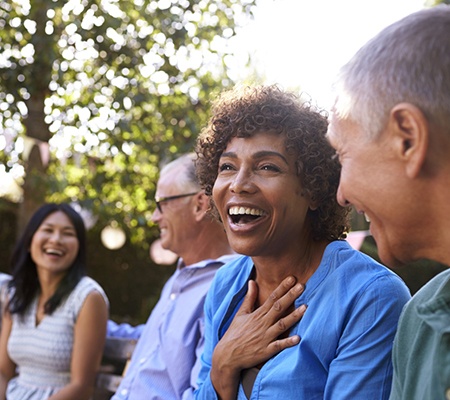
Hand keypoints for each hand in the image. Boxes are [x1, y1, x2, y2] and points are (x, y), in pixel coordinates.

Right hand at [211, 276, 305, 398]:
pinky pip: (279, 346)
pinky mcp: (266, 351)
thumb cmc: (235, 333)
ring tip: (305, 308)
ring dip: (293, 316)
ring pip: (282, 325)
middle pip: (279, 307)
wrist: (228, 355)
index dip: (282, 287)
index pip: (272, 298)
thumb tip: (252, 281)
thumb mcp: (241, 313)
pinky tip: (298, 338)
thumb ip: (249, 298)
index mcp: (257, 314)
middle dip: (291, 296)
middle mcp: (263, 324)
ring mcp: (265, 337)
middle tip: (302, 286)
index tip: (292, 278)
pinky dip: (288, 342)